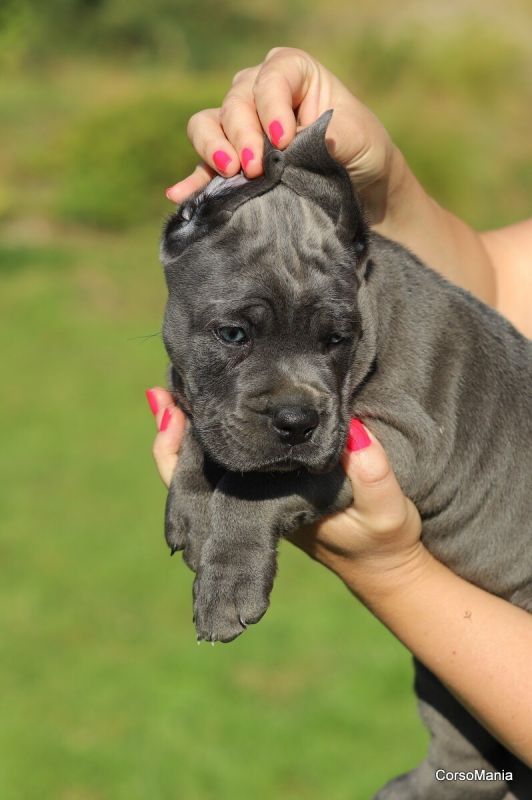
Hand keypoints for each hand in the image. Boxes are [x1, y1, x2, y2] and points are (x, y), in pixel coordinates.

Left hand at [146, 390, 423, 584]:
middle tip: (160, 391)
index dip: (180, 454)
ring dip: (190, 433)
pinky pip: (230, 461)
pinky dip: (214, 435)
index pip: (206, 490)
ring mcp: (259, 495)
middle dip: (174, 438)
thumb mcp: (386, 510)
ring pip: (209, 468)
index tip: (172, 413)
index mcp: (267, 511)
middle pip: (195, 477)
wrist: (381, 562)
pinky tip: (206, 405)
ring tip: (172, 390)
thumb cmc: (382, 539)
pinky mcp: (272, 484)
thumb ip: (373, 475)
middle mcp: (253, 504)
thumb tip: (355, 432)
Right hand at [165, 47, 405, 225]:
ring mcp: (241, 129)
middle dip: (243, 134)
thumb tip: (295, 142)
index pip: (272, 77)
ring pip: (209, 124)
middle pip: (236, 102)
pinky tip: (180, 194)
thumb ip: (329, 132)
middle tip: (255, 168)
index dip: (272, 105)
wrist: (361, 192)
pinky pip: (202, 167)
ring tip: (230, 173)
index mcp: (293, 73)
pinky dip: (192, 180)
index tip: (284, 140)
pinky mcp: (231, 165)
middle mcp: (260, 94)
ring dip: (213, 148)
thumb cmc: (364, 152)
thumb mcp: (358, 138)